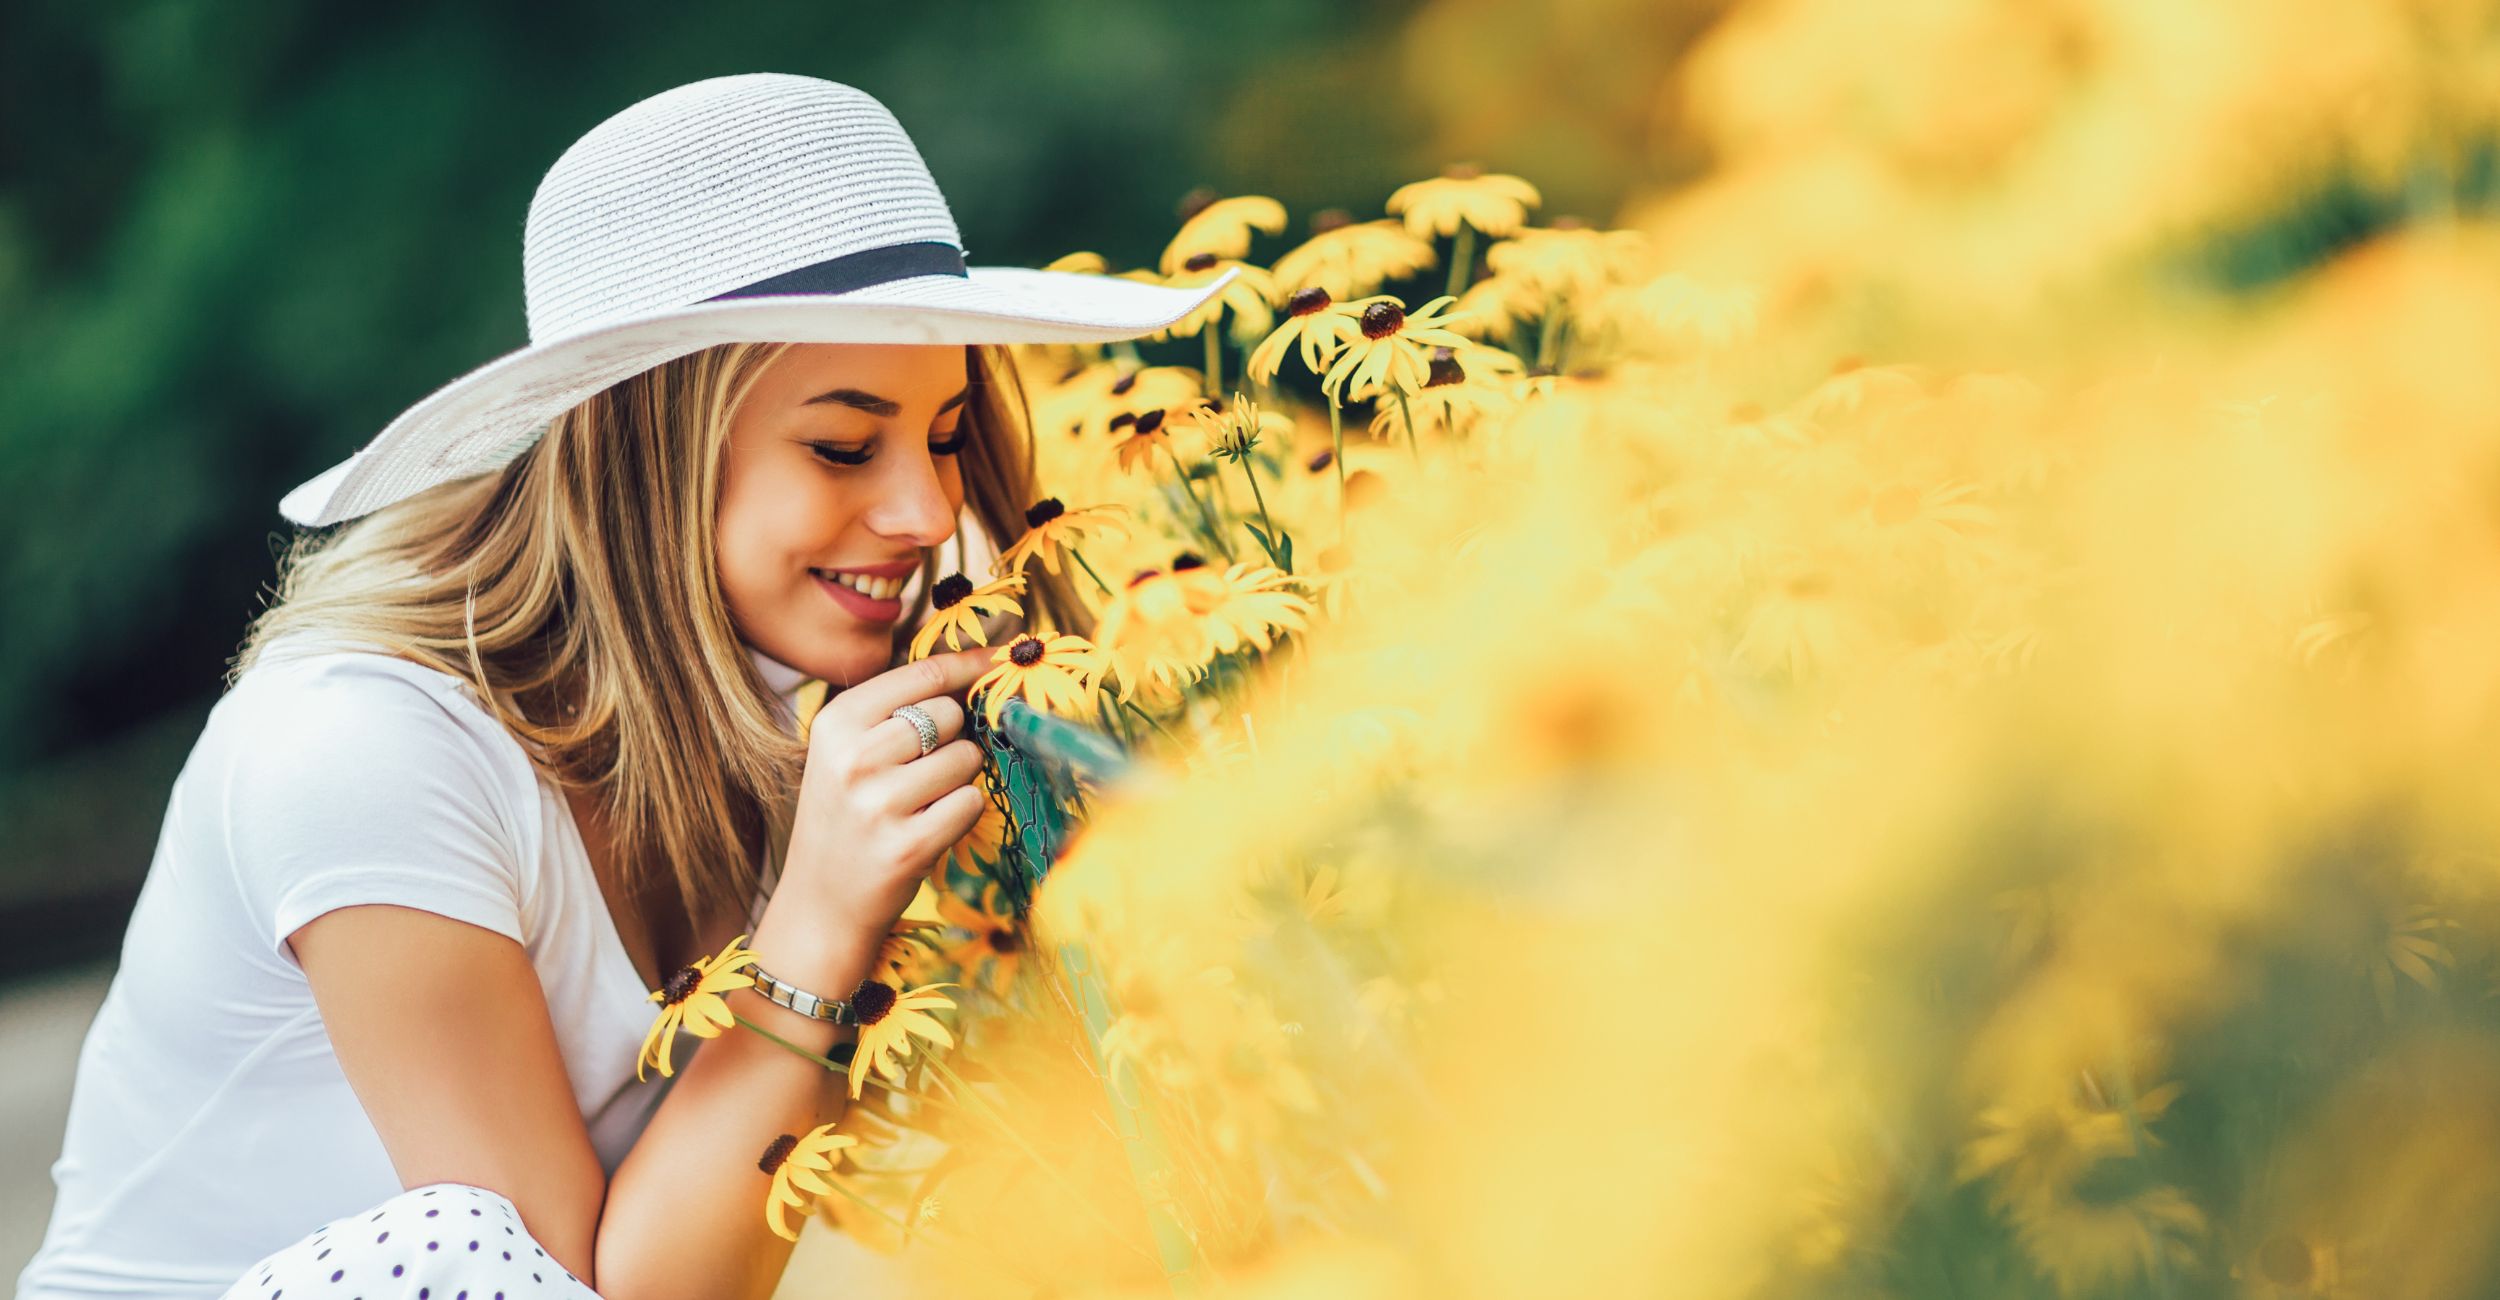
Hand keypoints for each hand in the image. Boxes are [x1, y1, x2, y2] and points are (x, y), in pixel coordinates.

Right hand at [783, 646, 994, 932]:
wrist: (820, 903)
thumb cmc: (845, 817)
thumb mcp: (847, 752)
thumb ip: (896, 711)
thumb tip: (974, 667)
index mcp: (836, 723)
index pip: (923, 675)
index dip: (970, 665)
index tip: (1000, 656)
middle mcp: (854, 758)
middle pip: (950, 715)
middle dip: (952, 738)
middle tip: (920, 771)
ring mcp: (880, 803)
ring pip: (967, 758)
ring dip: (958, 778)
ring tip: (920, 803)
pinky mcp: (908, 845)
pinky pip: (971, 802)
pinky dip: (961, 813)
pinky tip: (927, 829)